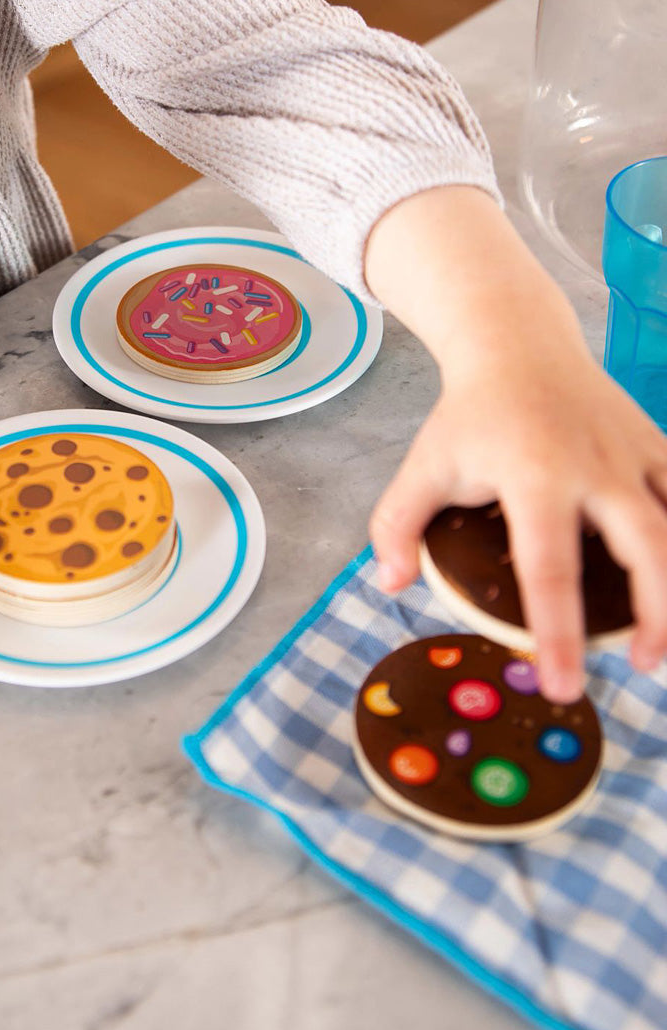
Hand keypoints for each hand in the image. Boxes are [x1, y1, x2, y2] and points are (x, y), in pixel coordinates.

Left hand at [365, 185, 666, 702]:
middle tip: (645, 668)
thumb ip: (397, 523)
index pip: (549, 567)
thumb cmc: (470, 414)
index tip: (563, 686)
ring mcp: (633, 453)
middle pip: (646, 547)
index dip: (558, 633)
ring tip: (665, 640)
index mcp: (534, 474)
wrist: (519, 343)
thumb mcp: (424, 464)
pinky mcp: (657, 444)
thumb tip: (389, 584)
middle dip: (656, 615)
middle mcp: (596, 466)